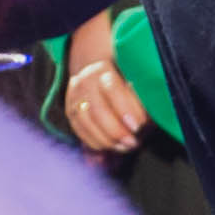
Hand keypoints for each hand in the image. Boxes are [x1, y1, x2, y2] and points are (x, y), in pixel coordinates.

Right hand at [60, 28, 150, 154]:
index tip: (137, 126)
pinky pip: (80, 131)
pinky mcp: (70, 110)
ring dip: (107, 139)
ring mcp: (74, 96)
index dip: (125, 109)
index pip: (111, 88)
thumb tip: (144, 119)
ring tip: (124, 146)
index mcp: (103, 68)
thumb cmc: (129, 80)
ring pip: (86, 123)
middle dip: (116, 131)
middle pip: (97, 110)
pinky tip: (112, 146)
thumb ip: (141, 97)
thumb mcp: (138, 82)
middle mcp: (84, 80)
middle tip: (132, 142)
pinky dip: (96, 142)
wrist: (102, 74)